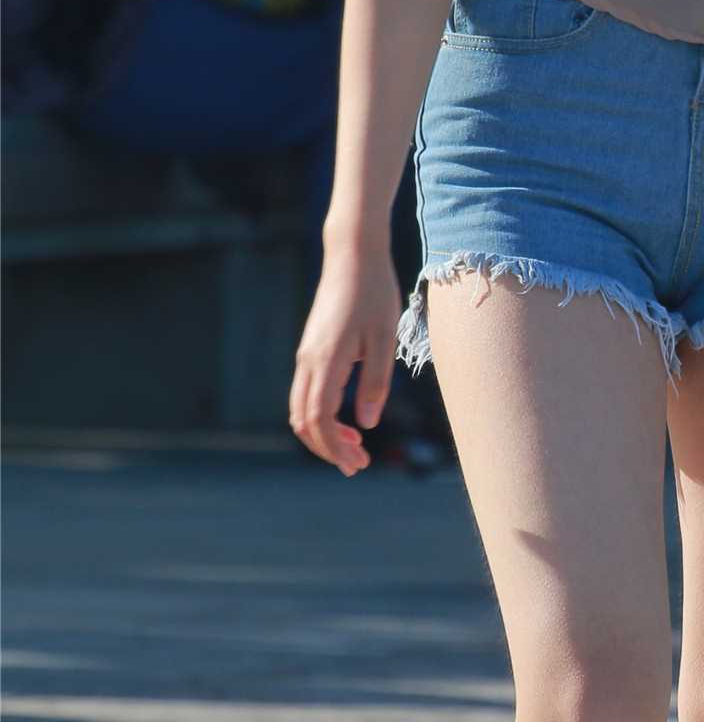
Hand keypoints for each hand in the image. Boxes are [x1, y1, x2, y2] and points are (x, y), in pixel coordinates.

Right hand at [288, 244, 401, 475]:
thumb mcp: (384, 339)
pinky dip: (322, 416)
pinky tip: (349, 421)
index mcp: (326, 361)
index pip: (320, 419)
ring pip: (301, 409)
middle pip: (303, 421)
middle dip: (328, 449)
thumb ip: (376, 383)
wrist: (352, 255)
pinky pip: (307, 393)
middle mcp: (308, 361)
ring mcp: (306, 356)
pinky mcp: (311, 350)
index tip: (359, 463)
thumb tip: (368, 425)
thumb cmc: (374, 293)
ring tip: (357, 448)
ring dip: (324, 434)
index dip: (336, 447)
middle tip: (359, 465)